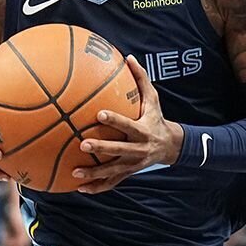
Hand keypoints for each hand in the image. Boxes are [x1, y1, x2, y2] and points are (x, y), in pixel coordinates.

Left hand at [73, 56, 179, 193]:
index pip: (128, 125)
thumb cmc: (156, 117)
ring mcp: (133, 164)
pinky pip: (112, 183)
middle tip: (82, 143)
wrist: (171, 146)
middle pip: (118, 150)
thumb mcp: (153, 99)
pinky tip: (79, 188)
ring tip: (74, 173)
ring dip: (94, 174)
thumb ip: (141, 79)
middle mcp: (138, 149)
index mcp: (143, 130)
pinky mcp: (129, 173)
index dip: (115, 120)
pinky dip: (97, 187)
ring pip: (112, 171)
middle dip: (101, 148)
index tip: (99, 114)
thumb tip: (129, 57)